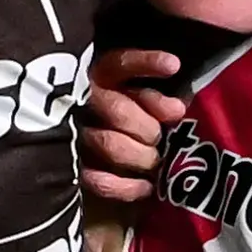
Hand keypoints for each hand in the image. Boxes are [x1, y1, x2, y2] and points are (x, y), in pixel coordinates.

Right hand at [78, 49, 184, 205]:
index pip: (120, 64)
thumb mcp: (137, 101)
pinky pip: (99, 181)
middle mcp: (83, 102)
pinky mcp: (74, 170)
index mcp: (99, 78)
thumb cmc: (126, 124)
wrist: (89, 163)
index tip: (173, 66)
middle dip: (148, 128)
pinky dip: (127, 187)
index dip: (146, 64)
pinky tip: (146, 187)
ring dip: (140, 155)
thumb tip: (177, 110)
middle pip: (118, 110)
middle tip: (159, 139)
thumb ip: (155, 100)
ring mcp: (75, 137)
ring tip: (154, 162)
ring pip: (109, 144)